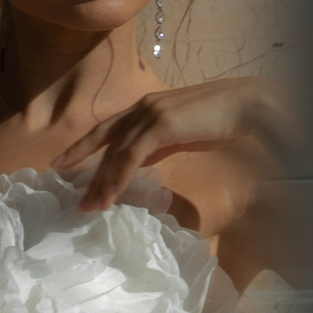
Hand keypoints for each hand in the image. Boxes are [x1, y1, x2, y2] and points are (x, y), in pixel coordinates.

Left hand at [57, 77, 291, 211]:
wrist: (250, 106)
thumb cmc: (224, 120)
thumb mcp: (183, 133)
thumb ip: (160, 143)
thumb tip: (142, 161)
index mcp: (148, 107)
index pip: (108, 128)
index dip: (83, 146)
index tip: (62, 163)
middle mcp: (144, 107)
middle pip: (105, 140)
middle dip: (85, 168)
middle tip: (72, 196)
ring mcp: (152, 114)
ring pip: (116, 151)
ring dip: (101, 181)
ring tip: (90, 207)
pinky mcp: (163, 125)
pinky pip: (132, 156)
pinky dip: (119, 176)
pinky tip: (111, 195)